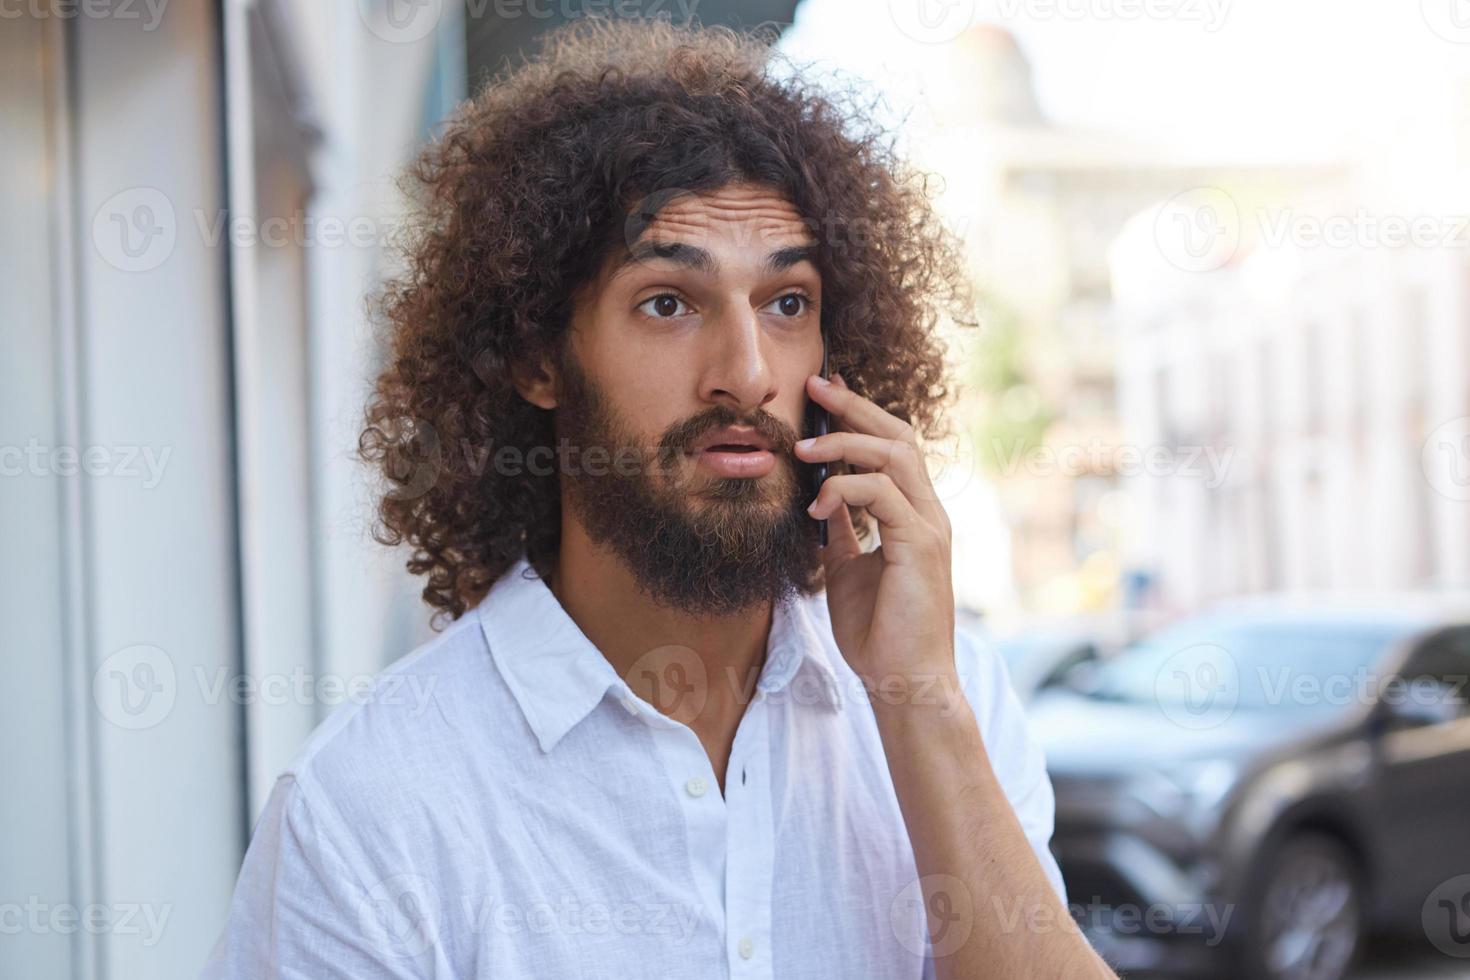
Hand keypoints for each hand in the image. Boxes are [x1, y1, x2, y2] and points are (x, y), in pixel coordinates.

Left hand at [794, 373, 956, 695]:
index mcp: (913, 514)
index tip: (823, 392)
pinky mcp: (920, 545)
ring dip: (845, 441)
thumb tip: (820, 498)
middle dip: (854, 406)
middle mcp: (928, 512)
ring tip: (802, 448)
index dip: (859, 414)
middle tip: (814, 385)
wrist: (904, 681)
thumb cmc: (879, 633)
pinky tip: (816, 506)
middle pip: (899, 435)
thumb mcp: (849, 569)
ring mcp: (929, 526)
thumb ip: (843, 530)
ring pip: (896, 454)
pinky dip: (844, 490)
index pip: (892, 446)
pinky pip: (882, 494)